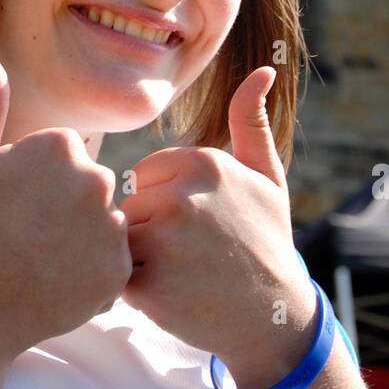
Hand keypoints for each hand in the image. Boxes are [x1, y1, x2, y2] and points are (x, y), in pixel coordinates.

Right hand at [0, 42, 132, 360]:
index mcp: (60, 146)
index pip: (65, 154)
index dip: (35, 181)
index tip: (11, 206)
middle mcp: (94, 179)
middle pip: (89, 186)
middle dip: (64, 207)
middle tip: (24, 236)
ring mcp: (109, 228)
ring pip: (104, 223)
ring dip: (80, 239)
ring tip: (40, 260)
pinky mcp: (118, 272)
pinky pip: (113, 262)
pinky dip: (90, 273)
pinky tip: (56, 281)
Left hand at [120, 66, 317, 388]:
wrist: (276, 319)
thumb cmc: (267, 243)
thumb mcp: (268, 178)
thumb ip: (251, 122)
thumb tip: (263, 70)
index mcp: (203, 162)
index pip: (144, 174)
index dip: (162, 203)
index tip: (195, 226)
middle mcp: (182, 196)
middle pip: (127, 206)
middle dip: (146, 231)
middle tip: (187, 256)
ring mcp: (164, 241)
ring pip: (117, 238)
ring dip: (135, 259)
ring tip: (177, 275)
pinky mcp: (148, 285)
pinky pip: (112, 274)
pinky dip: (128, 288)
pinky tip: (166, 295)